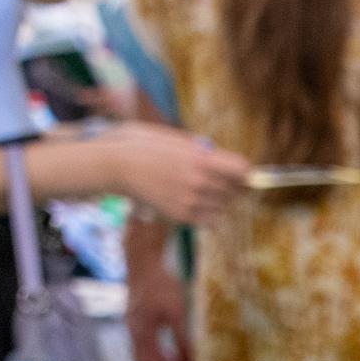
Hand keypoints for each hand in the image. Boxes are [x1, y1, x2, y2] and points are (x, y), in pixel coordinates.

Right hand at [92, 125, 250, 224]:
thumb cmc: (144, 145)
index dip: (245, 172)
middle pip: (237, 190)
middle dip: (232, 186)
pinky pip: (210, 221)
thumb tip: (225, 161)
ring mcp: (191, 201)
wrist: (115, 165)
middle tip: (218, 180)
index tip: (240, 173)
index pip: (244, 171)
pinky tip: (194, 202)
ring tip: (199, 190)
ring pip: (224, 206)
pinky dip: (208, 214)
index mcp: (201, 159)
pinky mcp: (181, 216)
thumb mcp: (178, 139)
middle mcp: (200, 182)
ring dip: (219, 200)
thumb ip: (204, 152)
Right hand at [126, 250, 191, 360]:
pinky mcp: (135, 321)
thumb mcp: (177, 313)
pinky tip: (171, 352)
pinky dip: (154, 355)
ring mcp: (131, 327)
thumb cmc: (162, 285)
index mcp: (141, 333)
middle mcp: (132, 332)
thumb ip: (182, 339)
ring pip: (140, 357)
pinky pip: (141, 347)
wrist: (144, 263)